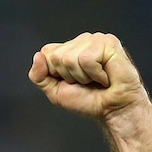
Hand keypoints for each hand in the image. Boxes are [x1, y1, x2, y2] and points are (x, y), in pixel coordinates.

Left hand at [28, 33, 149, 121]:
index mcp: (69, 50)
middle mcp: (81, 42)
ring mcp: (95, 40)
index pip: (46, 53)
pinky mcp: (108, 43)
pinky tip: (105, 77)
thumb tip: (37, 56)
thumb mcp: (55, 91)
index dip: (54, 73)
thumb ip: (39, 76)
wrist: (113, 110)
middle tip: (86, 82)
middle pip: (56, 56)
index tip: (71, 82)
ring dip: (82, 76)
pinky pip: (86, 59)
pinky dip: (94, 74)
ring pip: (69, 58)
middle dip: (68, 76)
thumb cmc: (90, 100)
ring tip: (96, 79)